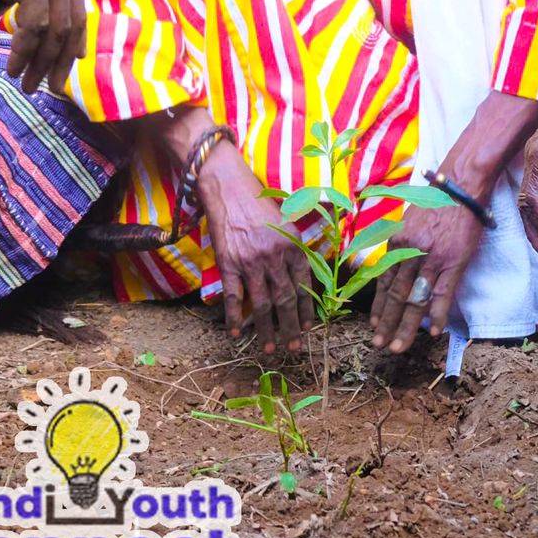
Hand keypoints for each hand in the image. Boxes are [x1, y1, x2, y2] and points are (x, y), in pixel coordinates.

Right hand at [0, 0, 85, 93]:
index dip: (70, 28)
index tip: (64, 53)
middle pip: (73, 18)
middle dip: (64, 55)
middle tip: (54, 84)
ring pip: (57, 29)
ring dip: (44, 62)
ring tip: (31, 88)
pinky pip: (35, 26)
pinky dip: (25, 51)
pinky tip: (14, 70)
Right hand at [196, 141, 311, 353]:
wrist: (230, 188)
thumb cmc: (260, 204)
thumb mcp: (288, 221)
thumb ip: (296, 248)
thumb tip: (306, 275)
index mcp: (293, 246)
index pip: (305, 286)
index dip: (307, 311)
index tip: (309, 329)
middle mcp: (274, 257)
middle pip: (286, 301)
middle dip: (291, 329)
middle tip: (294, 349)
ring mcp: (250, 262)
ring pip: (262, 305)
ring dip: (268, 331)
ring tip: (271, 349)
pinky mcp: (228, 264)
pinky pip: (233, 297)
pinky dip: (234, 318)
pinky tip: (236, 334)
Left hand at [370, 202, 481, 352]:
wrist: (461, 186)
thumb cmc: (436, 201)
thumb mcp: (409, 222)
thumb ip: (402, 246)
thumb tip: (397, 268)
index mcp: (397, 243)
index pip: (384, 282)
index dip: (379, 306)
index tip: (374, 326)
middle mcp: (410, 253)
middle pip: (396, 295)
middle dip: (387, 324)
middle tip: (379, 346)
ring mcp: (432, 259)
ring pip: (415, 300)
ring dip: (406, 327)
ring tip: (398, 347)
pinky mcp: (453, 261)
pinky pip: (443, 294)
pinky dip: (438, 315)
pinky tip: (434, 332)